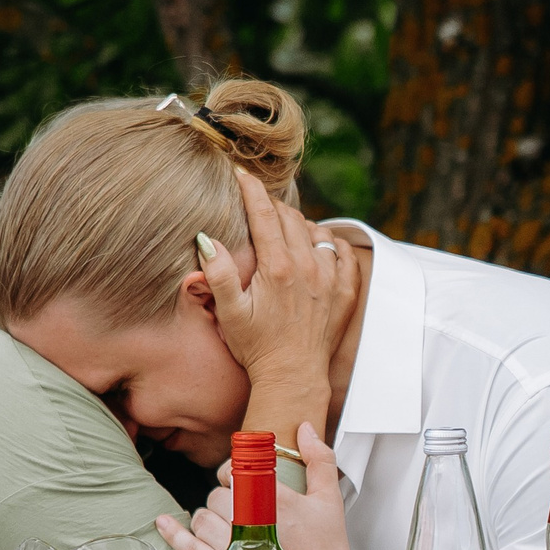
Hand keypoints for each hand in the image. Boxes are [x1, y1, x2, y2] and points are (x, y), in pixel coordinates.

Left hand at [156, 423, 394, 549]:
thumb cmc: (328, 548)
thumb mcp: (330, 499)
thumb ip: (319, 458)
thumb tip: (305, 427)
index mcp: (276, 501)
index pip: (235, 473)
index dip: (232, 473)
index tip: (238, 479)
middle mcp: (251, 523)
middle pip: (217, 497)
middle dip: (225, 499)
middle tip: (240, 508)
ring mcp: (234, 549)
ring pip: (202, 519)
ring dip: (209, 517)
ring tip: (226, 524)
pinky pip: (188, 548)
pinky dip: (173, 533)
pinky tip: (164, 522)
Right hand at [195, 172, 359, 426]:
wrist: (292, 377)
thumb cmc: (256, 347)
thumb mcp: (228, 312)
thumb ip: (219, 273)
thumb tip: (206, 239)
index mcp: (277, 267)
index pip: (264, 214)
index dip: (251, 189)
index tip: (240, 172)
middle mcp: (307, 267)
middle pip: (290, 218)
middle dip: (272, 205)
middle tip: (257, 203)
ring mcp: (328, 279)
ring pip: (317, 231)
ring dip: (300, 223)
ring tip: (283, 226)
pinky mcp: (343, 292)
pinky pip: (343, 254)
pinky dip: (331, 243)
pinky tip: (319, 245)